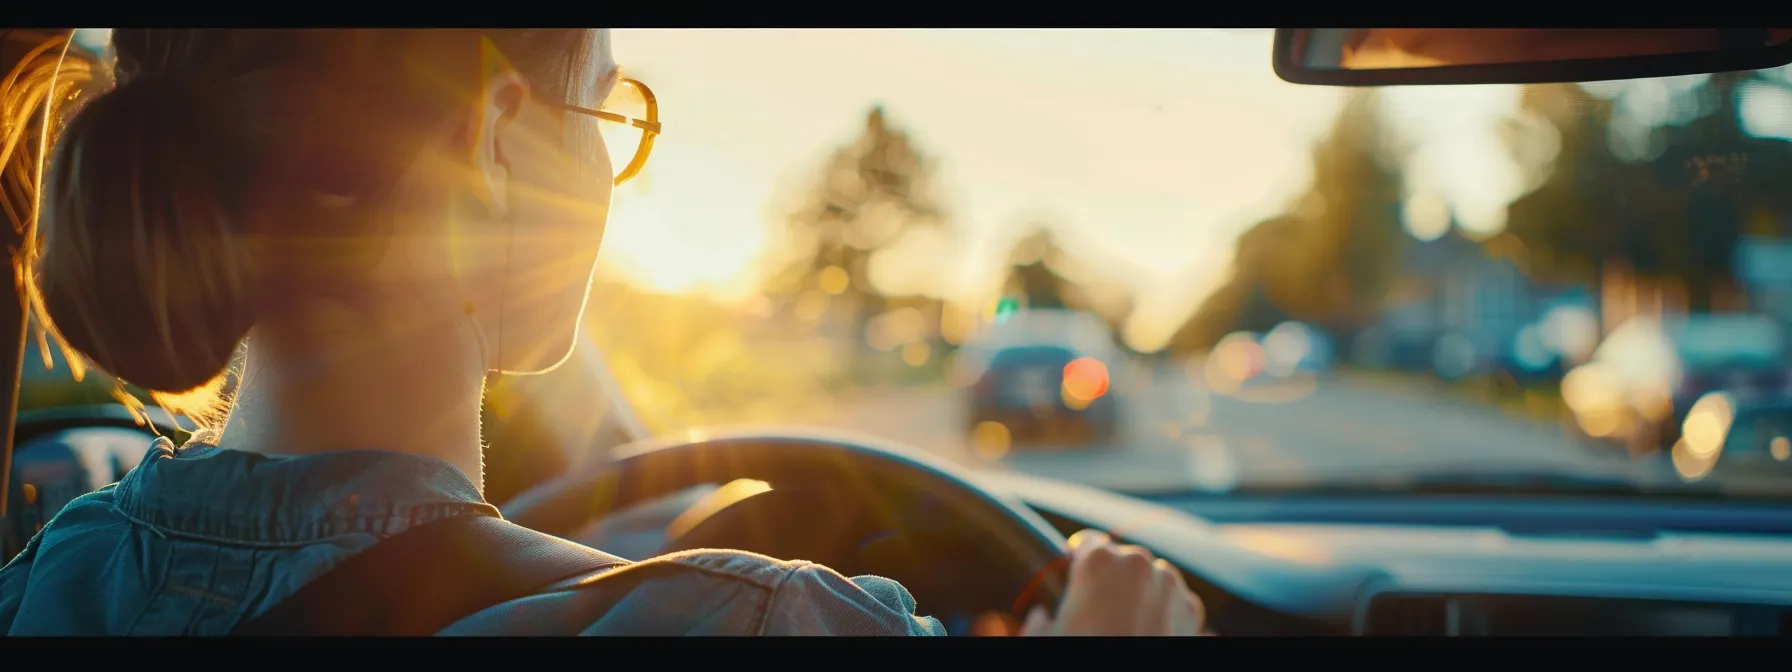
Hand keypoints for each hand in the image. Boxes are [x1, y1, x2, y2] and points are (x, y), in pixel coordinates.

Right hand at [1020, 529, 1206, 635]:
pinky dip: (1163, 610)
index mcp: (1098, 560)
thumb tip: (1041, 618)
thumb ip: (1039, 621)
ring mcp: (1170, 583)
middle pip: (1122, 558)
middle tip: (1100, 610)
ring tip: (1126, 624)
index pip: (1087, 542)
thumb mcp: (1043, 640)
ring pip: (1152, 576)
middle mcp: (1138, 562)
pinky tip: (1148, 633)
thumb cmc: (1081, 656)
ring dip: (1140, 591)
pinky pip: (1173, 600)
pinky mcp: (1192, 608)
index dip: (1078, 559)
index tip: (1075, 575)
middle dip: (1112, 578)